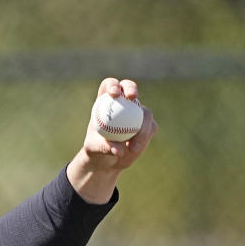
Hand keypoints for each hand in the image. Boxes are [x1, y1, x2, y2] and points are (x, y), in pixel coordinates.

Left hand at [67, 77, 157, 203]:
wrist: (106, 160)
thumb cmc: (95, 151)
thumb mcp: (93, 149)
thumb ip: (104, 147)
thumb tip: (118, 150)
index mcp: (105, 102)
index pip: (109, 86)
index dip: (113, 85)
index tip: (114, 94)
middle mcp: (122, 104)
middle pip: (129, 88)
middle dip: (131, 88)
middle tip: (132, 97)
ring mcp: (136, 113)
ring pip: (145, 112)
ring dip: (141, 128)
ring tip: (131, 147)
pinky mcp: (147, 125)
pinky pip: (150, 127)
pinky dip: (144, 137)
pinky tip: (135, 148)